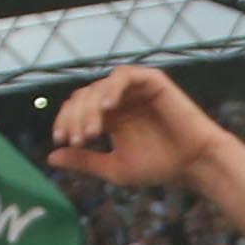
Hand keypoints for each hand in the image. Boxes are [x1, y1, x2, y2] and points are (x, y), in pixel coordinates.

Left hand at [45, 64, 241, 193]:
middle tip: (78, 140)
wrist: (193, 164)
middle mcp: (118, 99)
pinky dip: (111, 89)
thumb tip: (50, 157)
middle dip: (75, 118)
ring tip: (91, 133)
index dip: (64, 122)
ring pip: (98, 87)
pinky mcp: (150, 80)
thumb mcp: (114, 167)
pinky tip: (107, 108)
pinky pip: (123, 76)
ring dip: (89, 109)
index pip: (75, 109)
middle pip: (82, 97)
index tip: (61, 141)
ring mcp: (133, 88)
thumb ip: (84, 161)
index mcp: (108, 117)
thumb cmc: (159, 166)